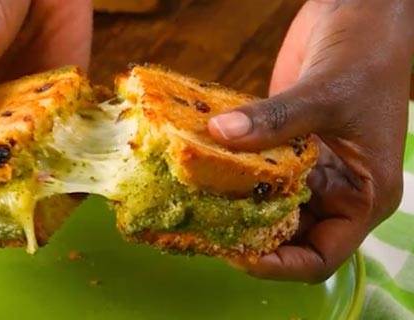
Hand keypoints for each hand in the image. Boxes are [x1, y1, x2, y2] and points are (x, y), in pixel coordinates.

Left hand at [208, 0, 412, 282]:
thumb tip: (221, 134)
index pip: (320, 256)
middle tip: (201, 230)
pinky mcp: (280, 145)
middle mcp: (333, 190)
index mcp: (362, 196)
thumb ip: (276, 119)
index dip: (279, 264)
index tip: (237, 254)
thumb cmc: (369, 55)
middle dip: (246, 238)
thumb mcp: (327, 93)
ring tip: (191, 207)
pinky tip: (196, 170)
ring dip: (231, 207)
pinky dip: (227, 172)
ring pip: (264, 205)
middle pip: (286, 236)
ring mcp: (305, 168)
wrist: (360, 13)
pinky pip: (251, 169)